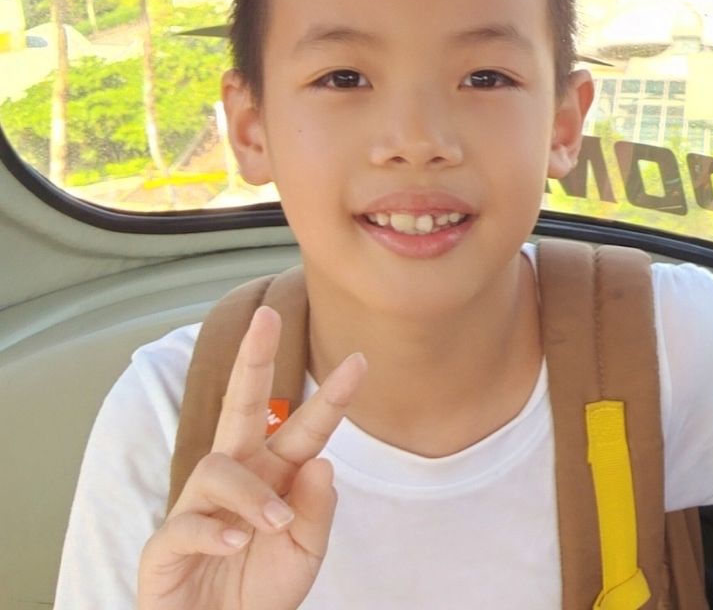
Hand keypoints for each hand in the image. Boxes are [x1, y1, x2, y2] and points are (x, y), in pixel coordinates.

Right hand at [137, 307, 365, 609]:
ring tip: (273, 526)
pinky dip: (214, 530)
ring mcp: (197, 506)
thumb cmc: (260, 590)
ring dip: (253, 495)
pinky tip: (234, 543)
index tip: (362, 359)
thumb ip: (317, 510)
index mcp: (274, 474)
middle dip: (253, 360)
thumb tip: (322, 461)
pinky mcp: (166, 544)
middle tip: (267, 316)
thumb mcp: (305, 552)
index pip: (305, 427)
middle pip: (240, 406)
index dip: (332, 396)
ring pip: (219, 468)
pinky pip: (186, 522)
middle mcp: (236, 478)